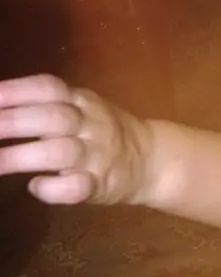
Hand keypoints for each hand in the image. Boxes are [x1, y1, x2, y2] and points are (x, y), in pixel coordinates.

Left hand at [0, 75, 150, 206]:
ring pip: (59, 153)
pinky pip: (76, 187)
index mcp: (81, 101)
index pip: (48, 88)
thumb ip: (43, 105)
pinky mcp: (100, 185)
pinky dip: (52, 188)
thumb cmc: (102, 131)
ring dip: (21, 157)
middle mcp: (89, 124)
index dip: (16, 91)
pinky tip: (35, 186)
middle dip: (12, 122)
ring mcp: (96, 156)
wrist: (151, 159)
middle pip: (51, 118)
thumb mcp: (80, 107)